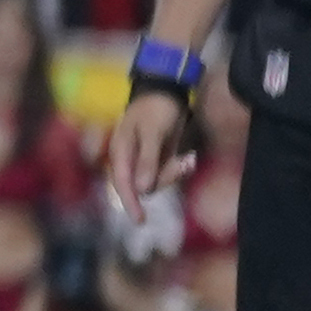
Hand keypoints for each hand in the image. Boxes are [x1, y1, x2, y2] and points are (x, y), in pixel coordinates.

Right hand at [102, 87, 193, 214]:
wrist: (166, 90)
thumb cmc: (155, 108)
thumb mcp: (152, 132)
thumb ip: (147, 160)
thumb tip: (142, 190)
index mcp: (121, 152)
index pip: (122, 183)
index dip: (130, 203)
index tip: (141, 221)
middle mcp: (129, 159)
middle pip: (143, 185)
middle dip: (165, 179)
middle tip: (183, 163)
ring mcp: (144, 159)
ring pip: (157, 180)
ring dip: (175, 173)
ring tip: (189, 158)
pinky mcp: (157, 158)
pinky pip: (166, 172)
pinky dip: (179, 168)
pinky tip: (189, 157)